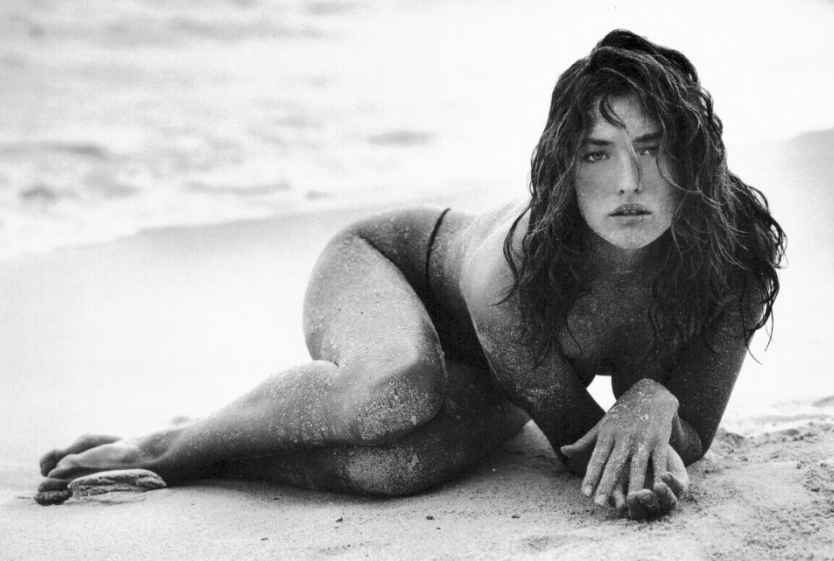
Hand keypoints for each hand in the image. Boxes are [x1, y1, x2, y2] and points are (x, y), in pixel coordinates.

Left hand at [560, 378, 681, 517]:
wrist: (651, 391)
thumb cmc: (623, 412)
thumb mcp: (603, 423)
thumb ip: (585, 441)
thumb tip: (563, 451)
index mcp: (608, 432)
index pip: (597, 457)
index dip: (591, 475)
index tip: (584, 493)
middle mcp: (624, 435)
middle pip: (614, 463)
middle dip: (606, 483)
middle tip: (599, 503)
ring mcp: (643, 437)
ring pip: (636, 465)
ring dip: (632, 485)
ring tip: (628, 502)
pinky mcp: (660, 438)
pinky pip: (659, 461)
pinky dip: (658, 475)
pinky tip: (657, 489)